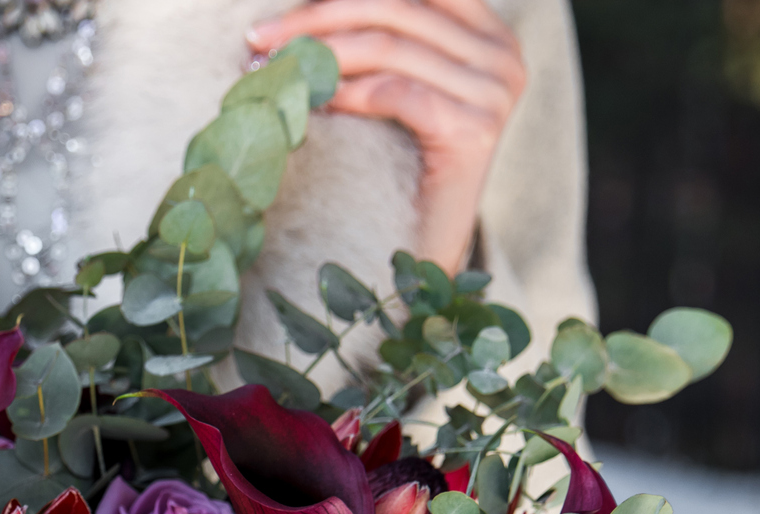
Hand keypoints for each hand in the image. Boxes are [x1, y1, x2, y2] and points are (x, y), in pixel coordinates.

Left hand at [248, 0, 526, 272]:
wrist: (426, 243)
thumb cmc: (401, 165)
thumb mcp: (395, 84)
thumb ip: (378, 40)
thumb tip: (301, 11)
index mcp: (485, 31)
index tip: (281, 15)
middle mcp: (501, 54)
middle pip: (395, 8)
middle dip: (317, 19)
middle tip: (258, 40)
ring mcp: (494, 91)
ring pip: (389, 48)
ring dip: (319, 57)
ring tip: (272, 74)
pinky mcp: (476, 129)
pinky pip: (395, 93)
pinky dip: (347, 94)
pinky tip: (311, 104)